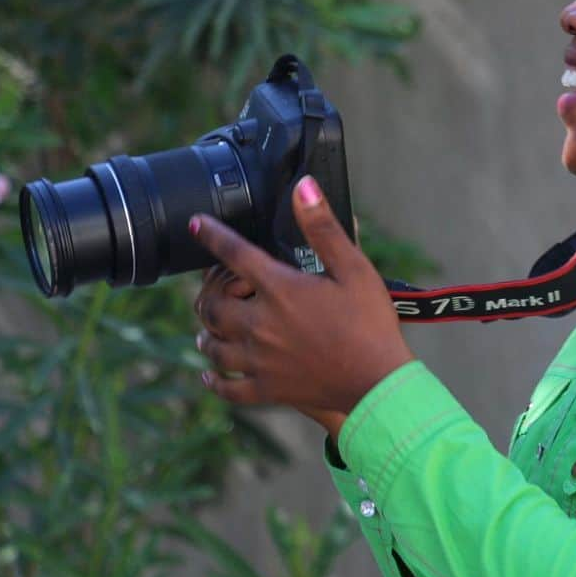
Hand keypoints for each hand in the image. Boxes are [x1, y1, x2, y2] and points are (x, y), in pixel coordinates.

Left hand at [191, 176, 413, 425]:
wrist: (378, 382)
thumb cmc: (371, 322)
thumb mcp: (354, 268)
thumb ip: (323, 228)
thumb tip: (303, 188)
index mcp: (280, 290)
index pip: (234, 254)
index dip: (212, 234)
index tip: (197, 223)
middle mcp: (260, 325)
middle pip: (213, 303)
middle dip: (209, 289)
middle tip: (216, 283)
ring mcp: (259, 360)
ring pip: (212, 344)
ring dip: (206, 330)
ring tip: (210, 323)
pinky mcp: (266, 389)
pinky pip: (227, 387)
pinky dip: (214, 379)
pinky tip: (211, 373)